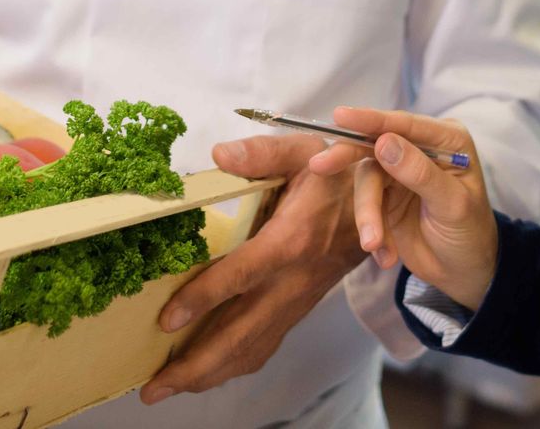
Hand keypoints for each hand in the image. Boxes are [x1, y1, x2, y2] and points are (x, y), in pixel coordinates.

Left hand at [139, 133, 362, 405]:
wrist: (386, 205)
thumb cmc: (339, 175)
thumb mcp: (305, 152)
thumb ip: (262, 153)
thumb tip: (219, 155)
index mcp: (291, 241)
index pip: (242, 275)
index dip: (203, 298)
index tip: (166, 320)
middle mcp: (293, 281)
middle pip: (242, 335)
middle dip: (195, 366)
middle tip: (152, 387)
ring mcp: (296, 301)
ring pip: (251, 350)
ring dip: (208, 375)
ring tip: (166, 388)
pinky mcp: (298, 308)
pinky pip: (264, 346)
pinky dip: (231, 366)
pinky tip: (205, 372)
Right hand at [307, 107, 498, 312]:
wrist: (463, 273)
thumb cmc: (470, 233)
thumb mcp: (452, 205)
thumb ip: (420, 173)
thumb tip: (383, 143)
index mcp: (444, 139)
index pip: (404, 124)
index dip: (371, 120)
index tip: (340, 116)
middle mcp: (418, 149)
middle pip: (373, 144)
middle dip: (347, 157)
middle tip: (320, 165)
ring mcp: (397, 173)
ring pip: (366, 181)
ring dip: (367, 215)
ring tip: (374, 244)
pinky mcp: (383, 198)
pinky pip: (366, 207)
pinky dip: (373, 231)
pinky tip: (387, 255)